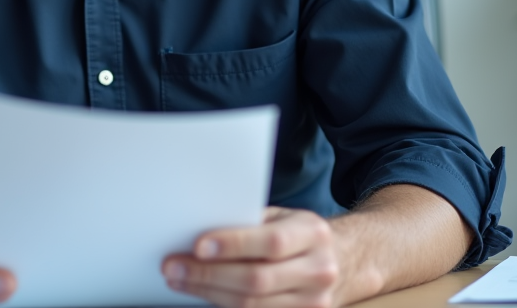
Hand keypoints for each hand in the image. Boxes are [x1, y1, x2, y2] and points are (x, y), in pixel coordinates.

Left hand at [161, 207, 338, 307]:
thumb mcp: (283, 218)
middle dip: (209, 274)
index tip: (198, 245)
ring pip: (253, 305)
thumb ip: (250, 222)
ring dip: (209, 293)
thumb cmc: (298, 235)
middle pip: (257, 279)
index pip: (271, 242)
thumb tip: (200, 226)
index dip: (233, 245)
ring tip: (180, 281)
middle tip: (174, 267)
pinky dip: (225, 307)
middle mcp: (318, 270)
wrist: (342, 262)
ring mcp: (314, 303)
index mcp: (313, 234)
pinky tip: (204, 296)